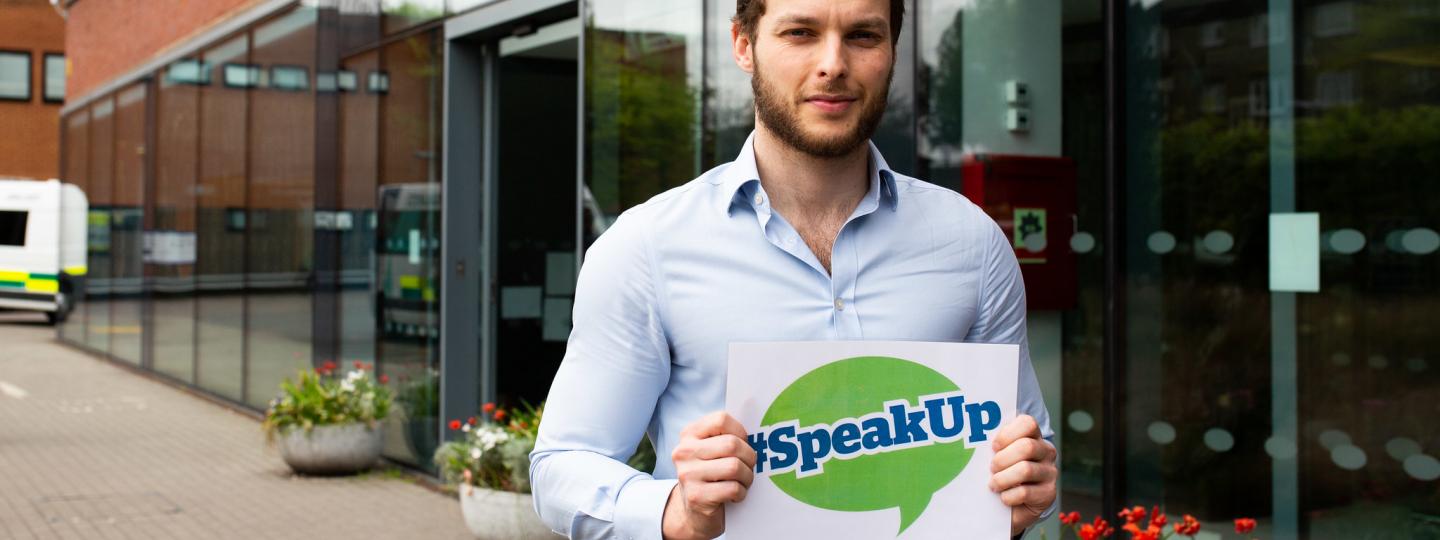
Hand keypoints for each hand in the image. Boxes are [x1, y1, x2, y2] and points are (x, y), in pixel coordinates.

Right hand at [662, 412, 756, 539]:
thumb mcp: (711, 451)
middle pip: (732, 444)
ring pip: (734, 467)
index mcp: (689, 434)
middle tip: (748, 466)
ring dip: (746, 477)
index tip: (743, 444)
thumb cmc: (711, 476)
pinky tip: (735, 495)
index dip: (740, 432)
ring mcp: (688, 474)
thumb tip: (759, 433)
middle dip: (749, 457)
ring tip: (742, 481)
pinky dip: (741, 493)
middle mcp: (684, 452)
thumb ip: (726, 437)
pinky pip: (733, 489)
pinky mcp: (696, 497)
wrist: (692, 513)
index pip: (721, 419)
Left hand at [988, 415, 1057, 536]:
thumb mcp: (999, 456)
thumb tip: (975, 442)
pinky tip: (1004, 497)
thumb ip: (995, 447)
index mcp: (1033, 436)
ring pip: (1025, 470)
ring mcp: (1050, 472)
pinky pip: (1025, 492)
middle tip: (992, 468)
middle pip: (1027, 447)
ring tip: (994, 484)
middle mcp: (1046, 451)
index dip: (1008, 434)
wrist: (1014, 506)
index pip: (1028, 423)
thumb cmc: (1002, 474)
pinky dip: (1009, 496)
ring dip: (1003, 479)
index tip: (994, 446)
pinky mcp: (1048, 493)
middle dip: (1003, 459)